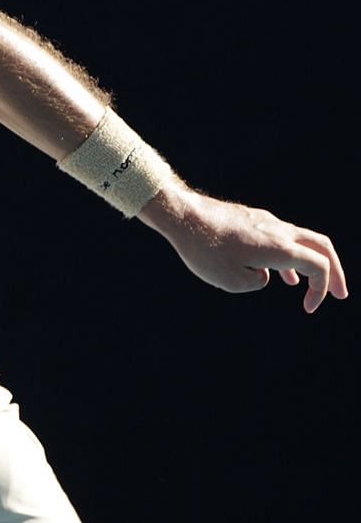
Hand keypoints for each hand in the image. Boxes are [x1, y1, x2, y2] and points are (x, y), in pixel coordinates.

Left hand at [141, 188, 347, 312]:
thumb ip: (257, 283)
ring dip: (310, 264)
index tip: (308, 308)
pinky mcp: (251, 219)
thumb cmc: (204, 249)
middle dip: (334, 272)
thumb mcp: (232, 281)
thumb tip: (263, 274)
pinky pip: (280, 238)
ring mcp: (265, 222)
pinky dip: (288, 256)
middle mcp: (279, 231)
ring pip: (300, 241)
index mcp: (280, 247)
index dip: (321, 290)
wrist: (181, 214)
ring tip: (307, 287)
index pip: (319, 266)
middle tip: (340, 293)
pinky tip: (278, 273)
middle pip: (322, 247)